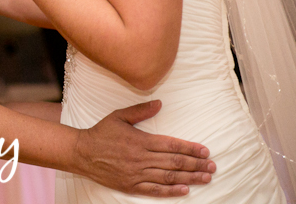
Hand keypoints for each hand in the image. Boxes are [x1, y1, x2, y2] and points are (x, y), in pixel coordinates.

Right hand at [74, 100, 214, 196]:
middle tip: (212, 166)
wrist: (82, 152)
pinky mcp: (131, 185)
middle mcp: (141, 158)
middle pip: (174, 162)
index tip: (205, 151)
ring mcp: (136, 173)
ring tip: (206, 178)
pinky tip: (184, 190)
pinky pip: (154, 190)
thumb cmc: (101, 132)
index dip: (190, 148)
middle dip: (196, 164)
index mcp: (140, 140)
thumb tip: (160, 103)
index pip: (171, 145)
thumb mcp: (119, 116)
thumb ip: (140, 110)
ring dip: (190, 178)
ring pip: (168, 177)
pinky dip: (170, 191)